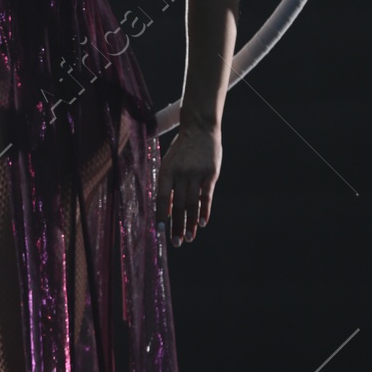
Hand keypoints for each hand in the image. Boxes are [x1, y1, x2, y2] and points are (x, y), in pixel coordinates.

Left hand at [156, 121, 220, 244]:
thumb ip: (168, 185)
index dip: (161, 215)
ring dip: (190, 223)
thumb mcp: (170, 163)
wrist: (200, 128)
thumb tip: (167, 210)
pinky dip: (204, 211)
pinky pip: (206, 196)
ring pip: (192, 204)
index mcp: (166, 171)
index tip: (161, 231)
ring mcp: (196, 173)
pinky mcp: (210, 174)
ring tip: (189, 238)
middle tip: (176, 243)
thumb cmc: (182, 149)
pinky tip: (202, 223)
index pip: (161, 197)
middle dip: (177, 226)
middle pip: (177, 205)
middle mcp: (180, 173)